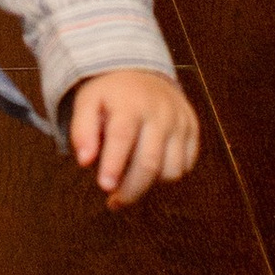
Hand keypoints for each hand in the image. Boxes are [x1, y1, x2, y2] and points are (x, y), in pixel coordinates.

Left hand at [67, 69, 199, 210]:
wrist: (143, 72)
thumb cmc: (112, 95)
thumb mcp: (88, 103)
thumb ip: (81, 131)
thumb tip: (84, 162)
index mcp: (130, 104)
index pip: (123, 137)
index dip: (114, 165)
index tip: (105, 187)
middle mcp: (160, 112)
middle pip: (149, 162)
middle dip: (131, 189)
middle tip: (114, 202)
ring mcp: (180, 121)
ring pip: (171, 170)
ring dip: (150, 184)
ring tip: (132, 177)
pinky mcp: (192, 129)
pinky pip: (186, 165)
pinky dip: (168, 175)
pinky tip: (151, 168)